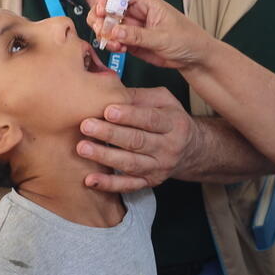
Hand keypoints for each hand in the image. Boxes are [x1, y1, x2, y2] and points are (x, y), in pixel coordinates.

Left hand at [75, 87, 194, 192]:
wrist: (191, 150)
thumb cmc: (170, 119)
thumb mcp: (163, 100)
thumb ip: (139, 96)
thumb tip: (110, 89)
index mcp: (174, 123)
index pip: (150, 119)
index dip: (129, 115)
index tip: (108, 110)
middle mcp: (169, 147)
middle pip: (138, 141)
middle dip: (110, 133)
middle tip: (86, 125)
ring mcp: (159, 167)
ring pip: (130, 163)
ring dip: (105, 156)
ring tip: (83, 148)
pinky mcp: (150, 182)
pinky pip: (128, 185)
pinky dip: (108, 184)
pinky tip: (90, 180)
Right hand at [90, 0, 215, 71]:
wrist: (195, 58)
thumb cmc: (187, 40)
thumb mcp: (163, 37)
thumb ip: (138, 36)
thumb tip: (115, 32)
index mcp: (147, 3)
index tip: (99, 11)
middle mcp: (137, 12)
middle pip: (109, 7)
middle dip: (100, 17)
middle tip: (100, 29)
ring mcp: (133, 27)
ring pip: (110, 25)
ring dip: (104, 33)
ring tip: (109, 42)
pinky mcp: (132, 42)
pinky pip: (115, 40)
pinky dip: (112, 44)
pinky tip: (118, 49)